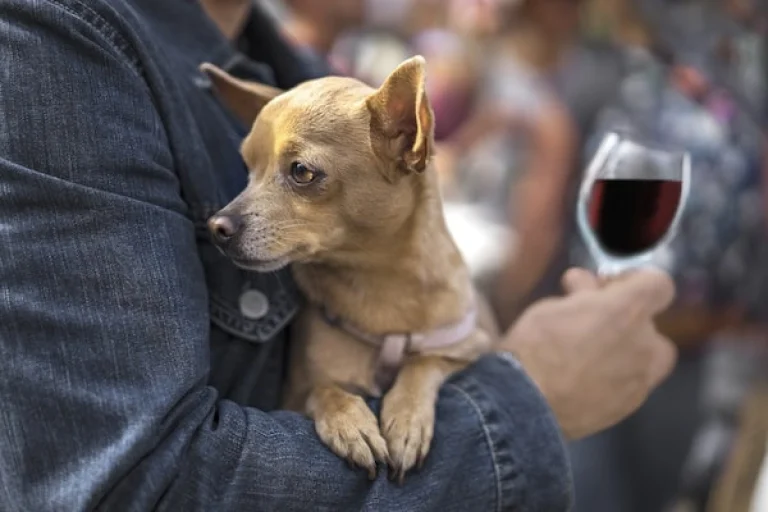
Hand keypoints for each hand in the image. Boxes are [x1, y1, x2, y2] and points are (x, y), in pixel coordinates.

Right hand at [500, 268, 677, 439]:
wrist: (527, 403)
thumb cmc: (535, 348)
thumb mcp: (551, 306)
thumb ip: (580, 295)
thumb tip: (587, 286)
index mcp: (625, 310)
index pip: (658, 284)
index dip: (635, 281)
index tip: (611, 287)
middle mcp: (644, 343)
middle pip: (651, 323)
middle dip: (626, 320)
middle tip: (592, 323)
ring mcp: (641, 378)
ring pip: (647, 356)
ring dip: (627, 349)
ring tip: (593, 355)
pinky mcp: (631, 405)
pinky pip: (633, 382)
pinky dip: (617, 377)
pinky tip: (587, 380)